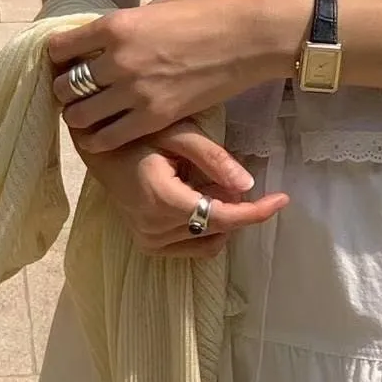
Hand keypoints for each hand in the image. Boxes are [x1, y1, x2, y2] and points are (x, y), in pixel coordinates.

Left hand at [48, 0, 302, 152]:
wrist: (249, 38)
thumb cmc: (208, 13)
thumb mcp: (155, 8)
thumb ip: (126, 28)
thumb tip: (106, 40)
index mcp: (116, 26)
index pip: (60, 47)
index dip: (58, 56)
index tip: (67, 62)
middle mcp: (118, 61)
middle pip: (65, 86)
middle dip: (65, 89)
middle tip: (76, 92)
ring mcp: (136, 92)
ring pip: (80, 115)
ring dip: (79, 115)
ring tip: (89, 114)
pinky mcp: (156, 117)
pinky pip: (108, 137)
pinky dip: (98, 139)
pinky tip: (101, 135)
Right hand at [75, 120, 287, 257]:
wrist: (99, 150)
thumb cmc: (138, 135)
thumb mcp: (178, 134)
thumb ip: (214, 159)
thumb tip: (249, 186)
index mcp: (161, 200)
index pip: (221, 217)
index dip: (256, 212)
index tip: (282, 199)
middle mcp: (153, 228)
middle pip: (218, 228)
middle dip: (235, 205)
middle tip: (225, 174)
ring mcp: (149, 241)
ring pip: (209, 240)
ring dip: (220, 216)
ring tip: (202, 184)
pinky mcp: (148, 246)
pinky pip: (193, 246)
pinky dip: (206, 227)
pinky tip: (195, 200)